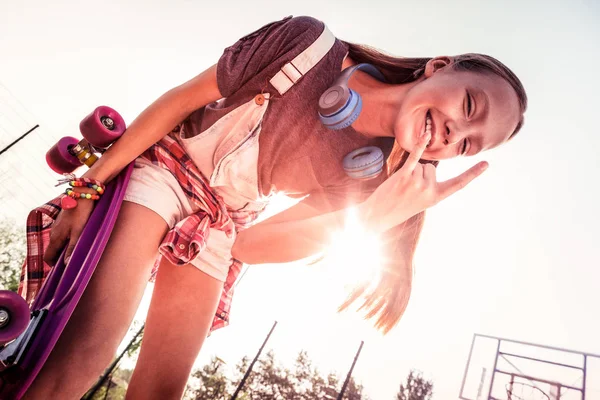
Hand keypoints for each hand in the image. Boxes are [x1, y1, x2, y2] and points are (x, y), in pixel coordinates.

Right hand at [44, 197, 94, 265]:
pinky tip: (79, 238)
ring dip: (65, 248)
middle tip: (73, 262)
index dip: (52, 266)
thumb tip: (66, 264)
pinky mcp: (63, 220)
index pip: (47, 257)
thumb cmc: (81, 213)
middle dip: (60, 258)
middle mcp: (53, 232)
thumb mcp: (78, 233)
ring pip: (58, 242)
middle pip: (53, 250)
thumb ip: (72, 249)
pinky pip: (62, 234)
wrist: (82, 194)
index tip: (62, 270)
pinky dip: (68, 240)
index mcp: (55, 237)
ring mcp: (58, 226)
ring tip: (77, 251)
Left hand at [364, 131, 488, 232]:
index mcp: (437, 197)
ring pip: (421, 164)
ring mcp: (417, 182)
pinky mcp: (404, 175)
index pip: (459, 184)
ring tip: (401, 187)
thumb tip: (428, 167)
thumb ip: (430, 186)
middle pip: (431, 167)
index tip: (486, 163)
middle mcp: (429, 190)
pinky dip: (420, 145)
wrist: (378, 215)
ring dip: (410, 172)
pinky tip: (426, 135)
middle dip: (419, 175)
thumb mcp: (421, 202)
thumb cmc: (400, 206)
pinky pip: (415, 156)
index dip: (473, 174)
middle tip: (407, 191)